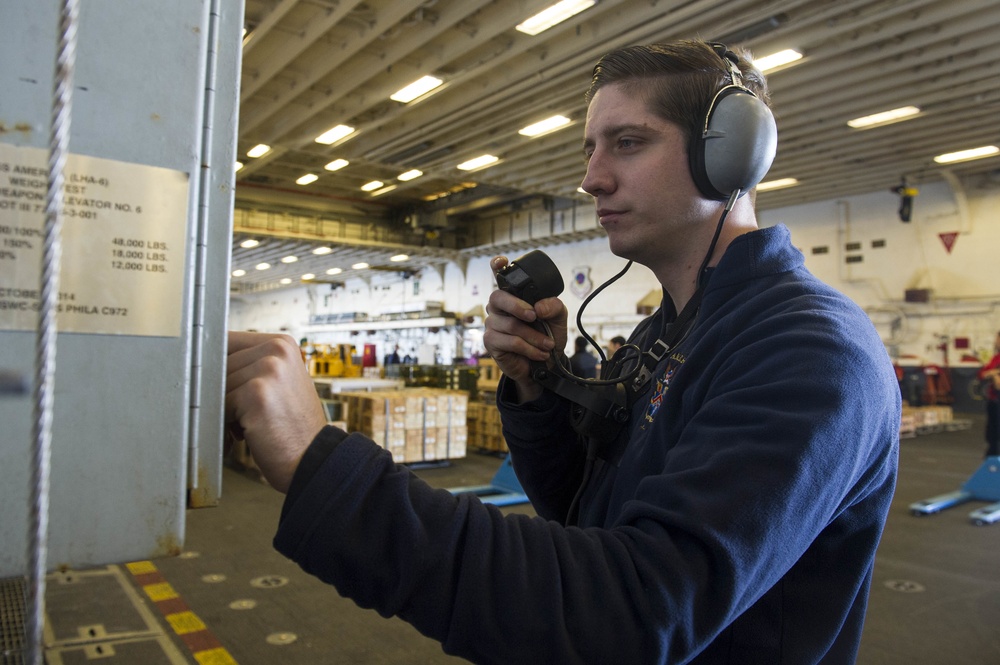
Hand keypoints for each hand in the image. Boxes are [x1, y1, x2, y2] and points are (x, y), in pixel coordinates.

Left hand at [226, 331, 329, 492]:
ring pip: (216, 384)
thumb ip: (250, 365)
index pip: (227, 341)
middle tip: (242, 415)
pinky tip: (247, 433)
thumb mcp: (279, 382)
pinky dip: (225, 424)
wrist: (313, 459)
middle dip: (222, 392)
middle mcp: (277, 350)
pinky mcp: (257, 393)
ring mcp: (269, 369)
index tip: (223, 388)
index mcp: (281, 343)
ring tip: (247, 424)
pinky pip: (219, 404)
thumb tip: (204, 360)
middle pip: (218, 363)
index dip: (217, 367)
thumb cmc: (291, 426)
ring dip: (223, 409)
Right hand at [483, 256, 566, 401]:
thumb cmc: (547, 336)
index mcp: (513, 295)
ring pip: (510, 324)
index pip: (499, 276)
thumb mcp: (558, 319)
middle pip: (498, 297)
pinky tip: (540, 353)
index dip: (497, 266)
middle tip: (534, 316)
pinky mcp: (491, 342)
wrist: (544, 365)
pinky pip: (510, 341)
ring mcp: (492, 324)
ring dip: (534, 336)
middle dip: (518, 306)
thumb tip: (539, 306)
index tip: (502, 261)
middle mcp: (498, 307)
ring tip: (547, 345)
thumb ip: (554, 306)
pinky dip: (529, 348)